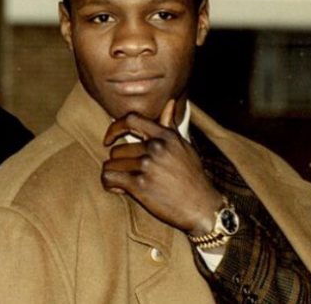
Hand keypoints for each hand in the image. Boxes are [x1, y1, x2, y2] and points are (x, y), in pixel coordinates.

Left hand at [101, 100, 222, 235]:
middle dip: (119, 163)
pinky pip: (109, 178)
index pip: (131, 119)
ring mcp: (147, 165)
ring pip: (111, 164)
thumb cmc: (192, 177)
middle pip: (117, 149)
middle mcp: (156, 147)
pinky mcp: (139, 184)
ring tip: (125, 183)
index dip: (114, 128)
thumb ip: (170, 126)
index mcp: (165, 136)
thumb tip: (169, 103)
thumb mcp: (184, 147)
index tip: (109, 139)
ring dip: (115, 174)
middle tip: (129, 174)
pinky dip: (110, 184)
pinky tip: (119, 189)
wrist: (202, 207)